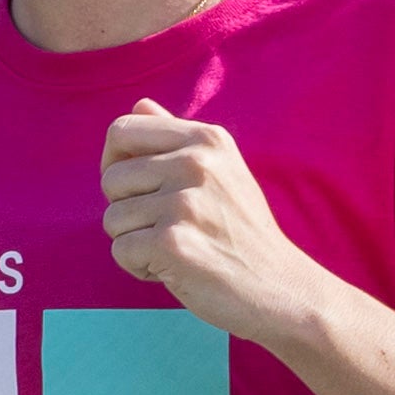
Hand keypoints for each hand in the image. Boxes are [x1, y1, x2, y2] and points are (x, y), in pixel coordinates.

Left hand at [100, 105, 327, 342]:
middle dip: (128, 210)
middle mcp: (196, 164)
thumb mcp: (223, 172)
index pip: (122, 130)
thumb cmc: (245, 234)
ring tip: (179, 250)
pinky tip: (176, 270)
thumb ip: (177, 137)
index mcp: (206, 139)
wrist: (283, 290)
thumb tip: (140, 104)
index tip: (136, 188)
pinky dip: (141, 268)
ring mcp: (184, 203)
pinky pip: (121, 251)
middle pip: (111, 178)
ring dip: (136, 243)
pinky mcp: (173, 244)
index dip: (115, 161)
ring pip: (112, 218)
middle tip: (170, 228)